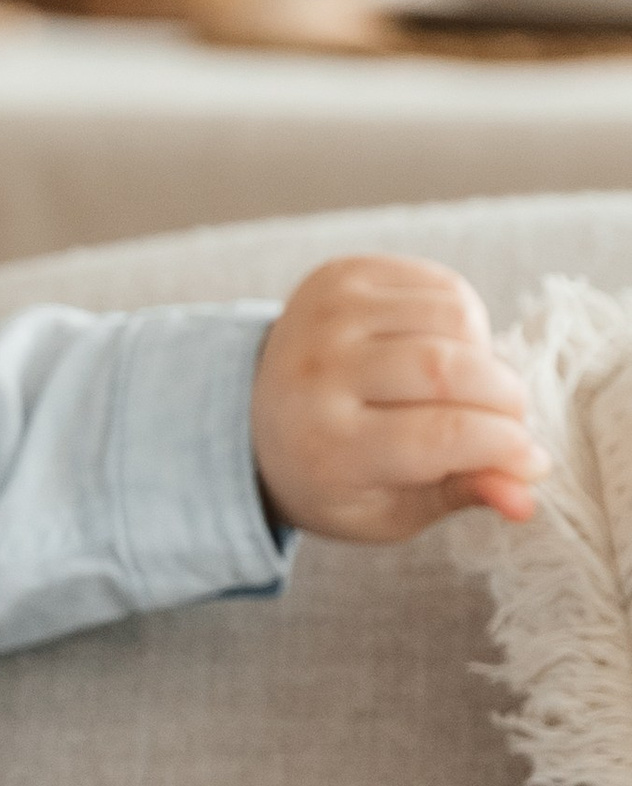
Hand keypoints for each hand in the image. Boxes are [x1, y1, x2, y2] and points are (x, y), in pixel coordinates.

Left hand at [251, 255, 544, 544]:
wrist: (255, 413)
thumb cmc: (336, 473)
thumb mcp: (390, 510)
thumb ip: (460, 495)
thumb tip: (526, 496)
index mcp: (327, 444)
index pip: (441, 435)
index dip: (504, 446)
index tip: (530, 461)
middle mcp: (318, 372)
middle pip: (449, 369)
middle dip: (504, 398)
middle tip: (507, 420)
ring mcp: (326, 314)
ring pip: (454, 316)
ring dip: (485, 355)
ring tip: (467, 387)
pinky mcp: (340, 275)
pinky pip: (440, 283)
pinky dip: (463, 320)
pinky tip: (441, 348)